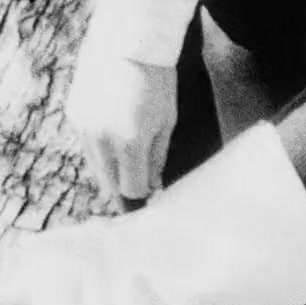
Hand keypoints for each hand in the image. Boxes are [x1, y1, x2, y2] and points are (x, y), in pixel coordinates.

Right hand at [66, 42, 177, 199]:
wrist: (129, 44)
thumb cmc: (157, 84)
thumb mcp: (166, 125)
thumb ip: (158, 160)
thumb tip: (153, 188)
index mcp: (129, 143)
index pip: (131, 190)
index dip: (143, 195)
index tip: (151, 192)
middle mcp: (101, 138)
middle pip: (110, 184)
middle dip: (126, 186)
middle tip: (141, 180)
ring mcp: (84, 127)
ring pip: (96, 167)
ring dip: (112, 169)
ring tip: (130, 155)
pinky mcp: (74, 115)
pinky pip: (87, 146)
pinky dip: (100, 149)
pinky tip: (115, 133)